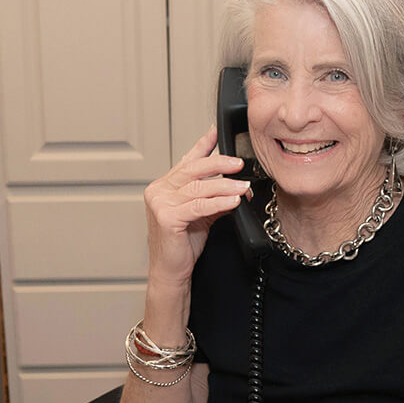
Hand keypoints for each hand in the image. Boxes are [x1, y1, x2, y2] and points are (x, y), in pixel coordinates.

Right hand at [143, 126, 250, 286]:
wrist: (171, 271)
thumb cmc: (183, 245)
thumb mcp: (202, 215)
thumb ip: (214, 197)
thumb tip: (238, 186)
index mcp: (165, 186)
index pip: (187, 160)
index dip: (203, 145)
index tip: (216, 131)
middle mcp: (159, 190)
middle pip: (194, 170)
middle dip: (220, 163)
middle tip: (240, 163)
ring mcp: (160, 203)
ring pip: (199, 188)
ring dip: (225, 185)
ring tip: (244, 185)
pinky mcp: (167, 218)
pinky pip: (199, 206)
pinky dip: (219, 202)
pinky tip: (233, 200)